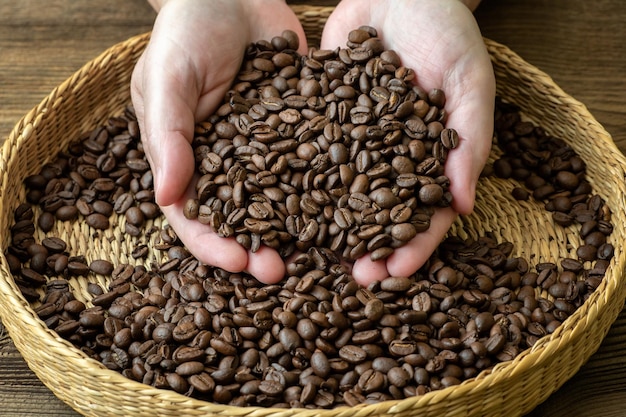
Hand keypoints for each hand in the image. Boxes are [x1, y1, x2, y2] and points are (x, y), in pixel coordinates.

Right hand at [131, 0, 306, 282]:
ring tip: (321, 251)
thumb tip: (166, 196)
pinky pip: (314, 163)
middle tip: (281, 271)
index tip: (239, 261)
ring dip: (298, 229)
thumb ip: (168, 135)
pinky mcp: (300, 131)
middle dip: (259, 249)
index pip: (194, 218)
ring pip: (283, 201)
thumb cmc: (185, 33)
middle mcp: (228, 165)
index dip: (213, 245)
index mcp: (187, 161)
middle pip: (242, 220)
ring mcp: (266, 151)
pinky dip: (331, 186)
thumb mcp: (168, 79)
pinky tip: (353, 204)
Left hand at [321, 0, 495, 285]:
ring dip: (328, 226)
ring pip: (340, 193)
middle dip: (368, 247)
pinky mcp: (320, 118)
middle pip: (379, 213)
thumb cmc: (446, 28)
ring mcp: (354, 141)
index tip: (394, 272)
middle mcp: (389, 157)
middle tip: (353, 277)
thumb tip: (464, 204)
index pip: (425, 212)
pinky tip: (275, 203)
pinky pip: (307, 153)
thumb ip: (470, 138)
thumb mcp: (468, 78)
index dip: (413, 245)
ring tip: (310, 253)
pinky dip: (294, 178)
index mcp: (430, 157)